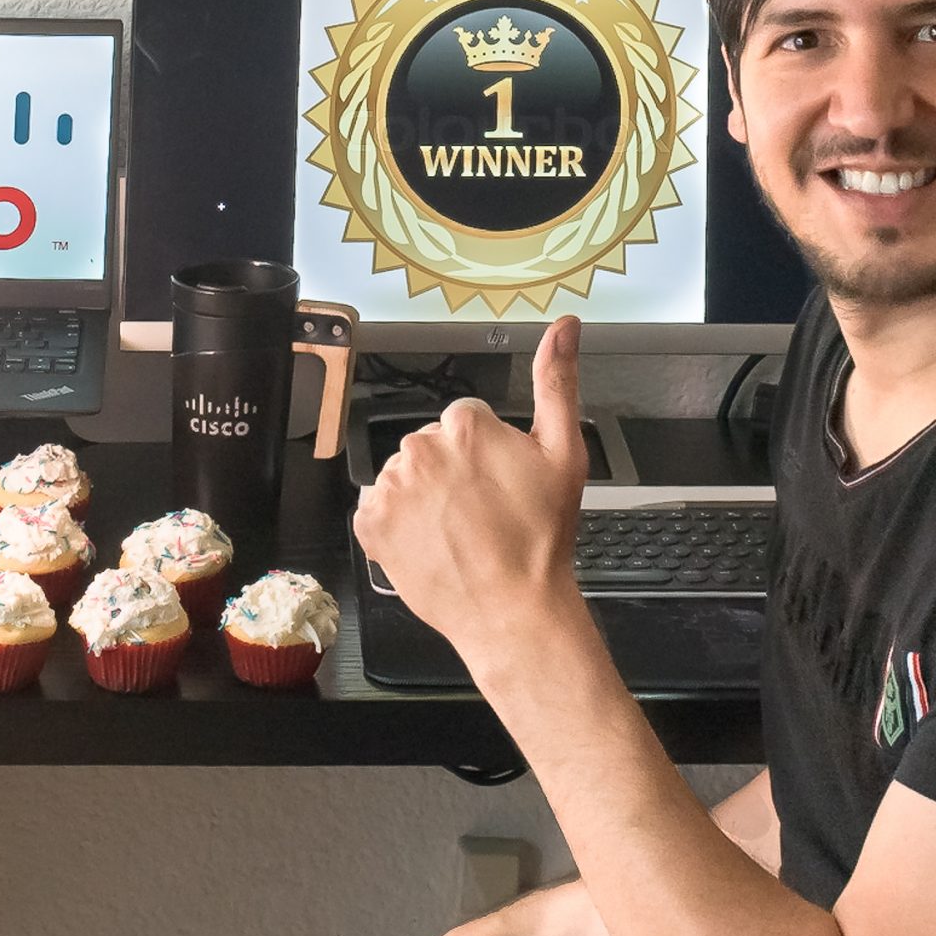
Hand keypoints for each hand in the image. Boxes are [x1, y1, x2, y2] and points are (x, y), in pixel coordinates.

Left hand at [351, 315, 589, 665]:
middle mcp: (420, 449)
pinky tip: (430, 541)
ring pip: (405, 476)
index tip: (499, 483)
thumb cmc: (540, 538)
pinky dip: (398, 523)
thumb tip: (564, 326)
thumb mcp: (565, 453)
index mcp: (464, 426)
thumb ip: (558, 381)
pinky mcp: (370, 523)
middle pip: (432, 445)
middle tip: (481, 511)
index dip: (486, 453)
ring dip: (424, 497)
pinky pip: (379, 508)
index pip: (465, 421)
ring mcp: (391, 488)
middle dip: (452, 471)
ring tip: (457, 531)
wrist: (513, 609)